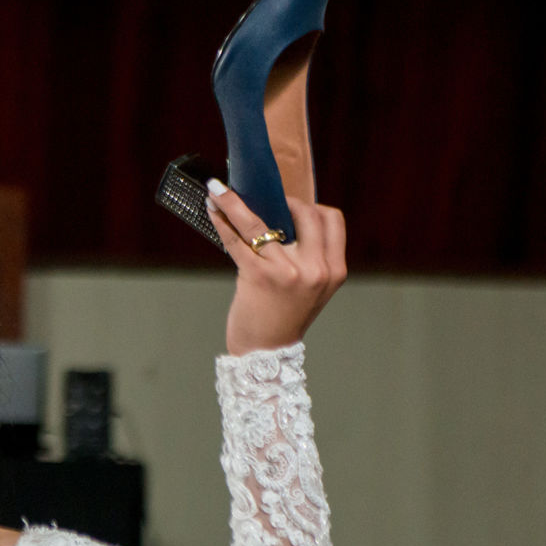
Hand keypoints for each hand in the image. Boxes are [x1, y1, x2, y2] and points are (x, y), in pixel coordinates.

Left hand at [208, 186, 347, 355]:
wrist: (264, 355)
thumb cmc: (281, 317)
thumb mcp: (310, 288)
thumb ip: (308, 256)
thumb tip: (278, 215)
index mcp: (334, 270)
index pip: (331, 220)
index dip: (310, 206)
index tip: (289, 205)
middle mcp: (317, 269)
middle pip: (304, 213)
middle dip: (280, 200)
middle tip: (257, 198)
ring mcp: (289, 272)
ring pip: (261, 222)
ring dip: (234, 202)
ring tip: (216, 190)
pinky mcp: (260, 276)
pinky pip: (238, 239)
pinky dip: (222, 221)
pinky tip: (211, 211)